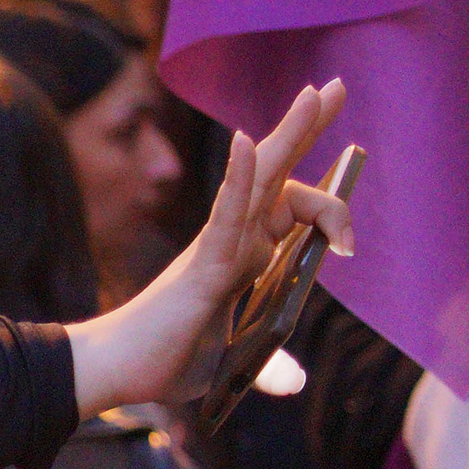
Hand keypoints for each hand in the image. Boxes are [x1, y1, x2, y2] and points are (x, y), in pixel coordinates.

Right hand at [65, 81, 352, 415]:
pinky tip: (246, 141)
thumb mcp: (232, 362)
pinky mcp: (205, 266)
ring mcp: (220, 248)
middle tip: (331, 86)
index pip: (291, 210)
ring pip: (263, 181)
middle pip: (279, 175)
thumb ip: (268, 366)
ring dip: (289, 135)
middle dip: (306, 129)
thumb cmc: (164, 360)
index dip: (330, 210)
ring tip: (314, 94)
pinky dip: (240, 177)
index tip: (350, 246)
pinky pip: (227, 215)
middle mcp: (234, 240)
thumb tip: (295, 382)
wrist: (118, 372)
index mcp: (243, 256)